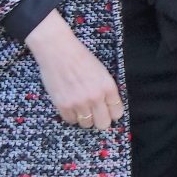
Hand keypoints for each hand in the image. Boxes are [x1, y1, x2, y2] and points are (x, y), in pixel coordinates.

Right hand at [24, 12, 122, 129]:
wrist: (59, 51)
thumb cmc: (81, 58)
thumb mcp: (102, 72)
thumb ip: (107, 90)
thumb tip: (109, 107)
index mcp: (108, 87)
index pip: (117, 113)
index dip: (112, 113)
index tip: (108, 112)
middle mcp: (95, 97)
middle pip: (103, 124)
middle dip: (100, 120)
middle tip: (95, 114)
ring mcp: (79, 103)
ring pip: (87, 125)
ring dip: (85, 118)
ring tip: (81, 107)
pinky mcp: (63, 105)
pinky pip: (71, 121)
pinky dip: (71, 116)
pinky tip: (71, 106)